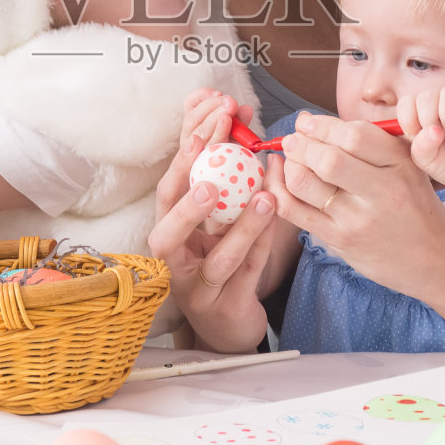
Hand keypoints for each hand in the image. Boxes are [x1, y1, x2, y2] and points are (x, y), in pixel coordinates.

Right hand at [146, 89, 277, 352]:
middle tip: (211, 181)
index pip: (166, 194)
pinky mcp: (227, 309)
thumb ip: (219, 179)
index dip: (181, 163)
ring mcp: (199, 290)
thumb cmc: (219, 261)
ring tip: (263, 198)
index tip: (201, 131)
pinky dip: (262, 246)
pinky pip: (247, 275)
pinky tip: (277, 220)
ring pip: (216, 261)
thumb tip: (236, 120)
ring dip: (240, 228)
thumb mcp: (213, 222)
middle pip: (167, 235)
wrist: (226, 325)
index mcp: (169, 232)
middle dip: (187, 206)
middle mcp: (175, 263)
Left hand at [271, 112, 444, 293]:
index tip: (307, 122)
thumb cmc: (412, 203)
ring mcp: (358, 219)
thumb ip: (366, 138)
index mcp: (400, 164)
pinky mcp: (338, 239)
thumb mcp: (406, 163)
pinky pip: (294, 210)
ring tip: (289, 158)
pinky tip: (279, 177)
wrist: (430, 256)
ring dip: (289, 165)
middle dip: (301, 143)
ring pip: (305, 183)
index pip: (354, 135)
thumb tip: (306, 119)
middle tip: (293, 139)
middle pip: (328, 159)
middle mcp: (382, 192)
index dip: (322, 125)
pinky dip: (277, 189)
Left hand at [399, 85, 444, 200]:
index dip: (408, 118)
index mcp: (421, 112)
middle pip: (427, 96)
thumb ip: (421, 147)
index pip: (407, 101)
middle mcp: (440, 102)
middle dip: (429, 120)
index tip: (416, 135)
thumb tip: (433, 130)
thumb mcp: (426, 160)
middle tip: (440, 138)